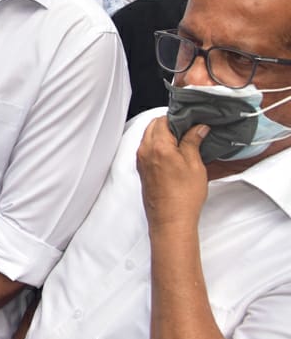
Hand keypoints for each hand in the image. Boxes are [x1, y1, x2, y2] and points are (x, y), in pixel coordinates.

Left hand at [138, 116, 209, 232]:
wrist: (170, 219)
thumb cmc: (184, 196)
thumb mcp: (195, 164)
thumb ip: (193, 142)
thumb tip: (198, 128)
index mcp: (158, 146)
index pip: (163, 120)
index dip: (178, 118)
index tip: (191, 120)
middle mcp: (145, 151)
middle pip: (154, 126)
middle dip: (170, 124)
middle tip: (189, 129)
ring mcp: (141, 161)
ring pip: (149, 137)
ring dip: (163, 135)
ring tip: (183, 142)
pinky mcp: (142, 170)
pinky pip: (147, 149)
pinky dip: (158, 145)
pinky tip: (174, 153)